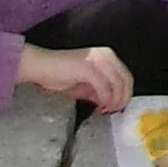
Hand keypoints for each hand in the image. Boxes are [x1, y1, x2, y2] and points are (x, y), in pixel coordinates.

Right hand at [17, 42, 133, 111]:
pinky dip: (104, 100)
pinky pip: (104, 87)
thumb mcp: (86, 85)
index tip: (118, 108)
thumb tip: (111, 103)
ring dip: (114, 101)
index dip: (125, 95)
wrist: (41, 66)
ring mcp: (98, 60)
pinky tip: (98, 107)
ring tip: (104, 110)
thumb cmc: (59, 74)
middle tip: (112, 112)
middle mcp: (106, 55)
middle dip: (122, 99)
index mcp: (107, 56)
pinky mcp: (88, 67)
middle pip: (126, 80)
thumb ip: (100, 91)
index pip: (127, 77)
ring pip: (118, 84)